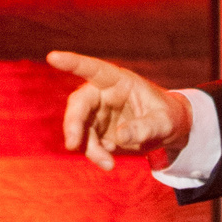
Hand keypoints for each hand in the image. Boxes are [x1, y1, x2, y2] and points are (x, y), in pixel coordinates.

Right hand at [47, 50, 191, 172]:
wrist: (167, 131)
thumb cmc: (167, 118)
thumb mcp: (164, 123)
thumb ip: (145, 127)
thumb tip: (120, 136)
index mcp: (119, 81)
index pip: (94, 69)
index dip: (73, 63)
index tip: (53, 57)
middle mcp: (103, 94)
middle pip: (79, 103)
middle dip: (73, 123)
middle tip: (73, 144)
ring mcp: (97, 113)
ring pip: (79, 127)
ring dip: (87, 146)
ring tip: (107, 164)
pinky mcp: (96, 130)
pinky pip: (86, 142)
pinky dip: (94, 154)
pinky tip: (109, 161)